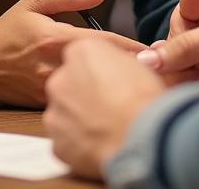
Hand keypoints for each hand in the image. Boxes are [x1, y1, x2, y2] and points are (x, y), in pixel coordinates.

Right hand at [0, 0, 143, 107]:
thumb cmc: (9, 29)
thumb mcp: (35, 1)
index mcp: (57, 39)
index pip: (105, 44)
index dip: (134, 48)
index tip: (157, 50)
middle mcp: (56, 67)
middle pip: (104, 72)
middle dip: (130, 69)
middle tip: (156, 66)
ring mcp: (52, 91)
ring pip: (94, 90)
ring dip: (114, 84)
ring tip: (137, 80)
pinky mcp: (48, 106)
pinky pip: (79, 100)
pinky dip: (95, 96)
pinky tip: (107, 92)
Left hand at [43, 39, 165, 179]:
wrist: (141, 137)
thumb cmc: (142, 99)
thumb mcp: (135, 63)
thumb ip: (115, 61)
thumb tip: (118, 70)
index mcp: (80, 51)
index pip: (82, 57)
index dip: (99, 71)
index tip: (111, 82)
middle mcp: (60, 78)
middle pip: (69, 84)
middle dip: (85, 94)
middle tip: (109, 107)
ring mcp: (56, 111)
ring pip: (65, 113)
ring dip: (80, 119)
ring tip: (107, 129)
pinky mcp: (58, 142)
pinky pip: (67, 141)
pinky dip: (80, 144)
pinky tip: (100, 145)